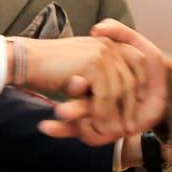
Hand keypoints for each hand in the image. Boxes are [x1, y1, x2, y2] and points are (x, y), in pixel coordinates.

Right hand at [20, 34, 148, 136]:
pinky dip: (104, 113)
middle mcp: (109, 45)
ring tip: (114, 131)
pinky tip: (99, 125)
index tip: (140, 102)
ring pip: (119, 90)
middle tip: (130, 125)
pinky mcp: (92, 65)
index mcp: (109, 41)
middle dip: (131, 104)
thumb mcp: (83, 62)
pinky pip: (106, 95)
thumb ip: (101, 69)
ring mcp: (102, 54)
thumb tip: (120, 90)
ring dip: (117, 113)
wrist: (29, 60)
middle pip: (132, 78)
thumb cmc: (53, 65)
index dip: (141, 82)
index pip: (138, 60)